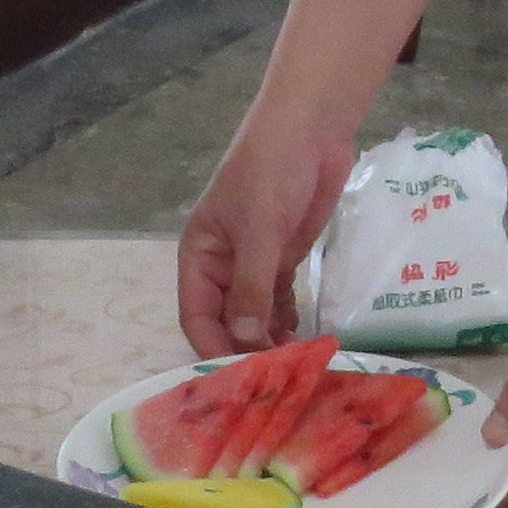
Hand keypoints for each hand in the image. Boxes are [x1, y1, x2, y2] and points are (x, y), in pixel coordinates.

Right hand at [179, 107, 349, 353]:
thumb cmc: (272, 170)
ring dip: (270, 339)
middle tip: (276, 379)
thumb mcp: (259, 228)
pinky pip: (279, 301)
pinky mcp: (283, 259)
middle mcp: (222, 265)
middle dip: (245, 348)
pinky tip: (304, 340)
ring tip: (294, 366)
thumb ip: (251, 285)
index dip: (214, 346)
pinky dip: (287, 320)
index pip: (196, 314)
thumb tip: (243, 339)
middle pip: (225, 321)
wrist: (311, 128)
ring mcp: (254, 263)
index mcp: (199, 254)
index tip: (240, 377)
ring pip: (254, 315)